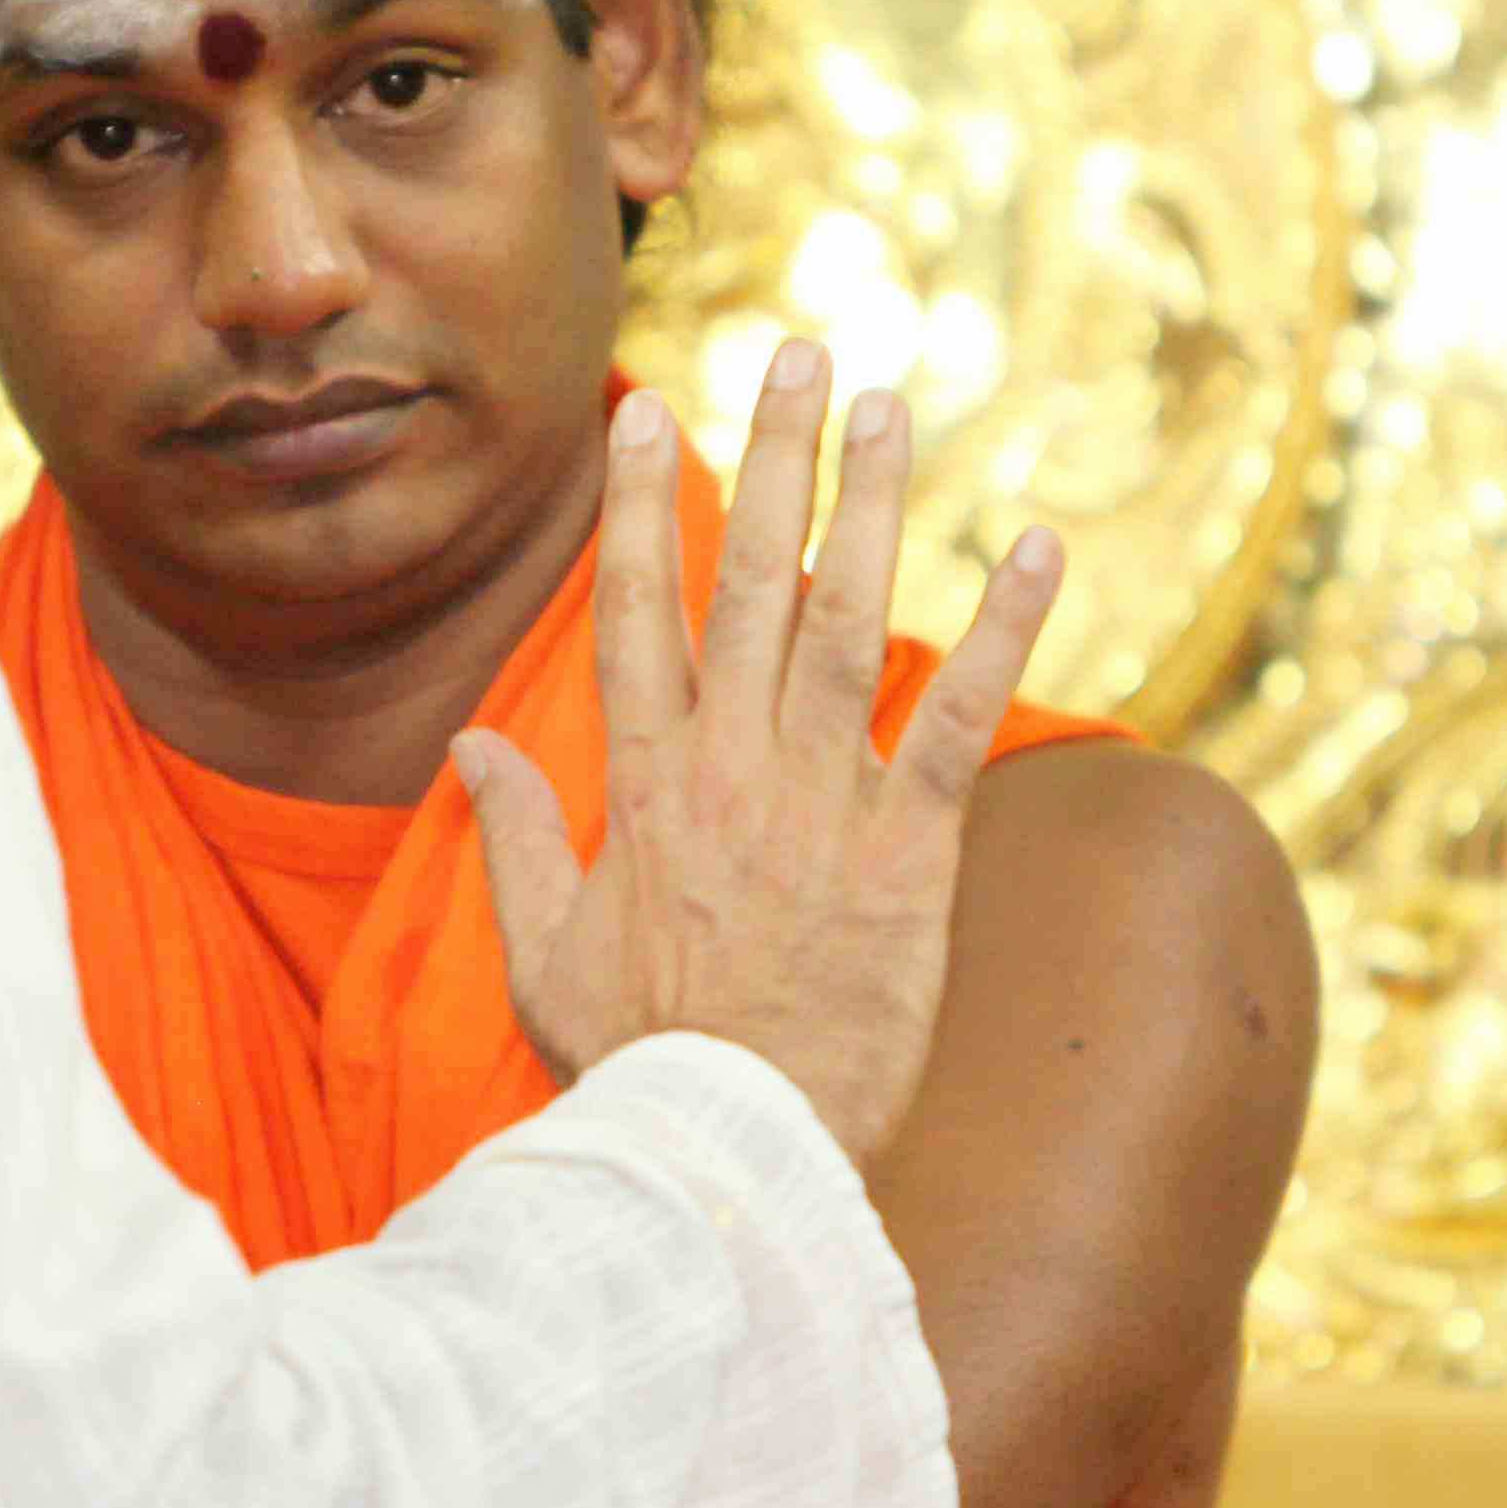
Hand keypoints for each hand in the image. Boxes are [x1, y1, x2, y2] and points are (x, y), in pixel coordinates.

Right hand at [451, 349, 1063, 1164]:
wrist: (731, 1151)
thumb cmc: (637, 1066)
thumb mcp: (542, 954)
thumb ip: (511, 842)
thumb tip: (466, 754)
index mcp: (643, 787)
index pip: (637, 612)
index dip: (642, 505)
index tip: (645, 411)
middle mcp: (731, 770)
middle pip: (751, 584)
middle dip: (776, 461)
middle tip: (802, 355)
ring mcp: (822, 804)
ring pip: (848, 623)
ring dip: (874, 507)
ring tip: (896, 407)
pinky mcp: (909, 853)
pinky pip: (957, 720)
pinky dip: (1007, 632)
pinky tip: (1040, 548)